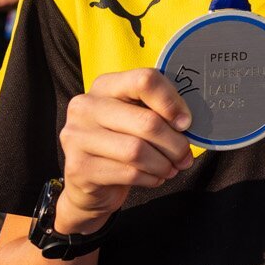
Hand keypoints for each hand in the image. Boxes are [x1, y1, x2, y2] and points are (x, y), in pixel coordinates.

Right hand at [56, 69, 194, 234]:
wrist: (89, 184)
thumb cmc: (121, 142)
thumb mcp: (137, 118)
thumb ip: (157, 110)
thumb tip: (187, 122)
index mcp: (105, 85)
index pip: (144, 80)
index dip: (171, 102)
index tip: (185, 123)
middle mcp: (85, 107)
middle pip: (147, 121)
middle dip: (174, 143)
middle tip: (185, 155)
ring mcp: (77, 137)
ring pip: (137, 150)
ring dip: (164, 164)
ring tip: (171, 168)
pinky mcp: (79, 167)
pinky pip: (128, 173)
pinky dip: (150, 178)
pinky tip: (154, 178)